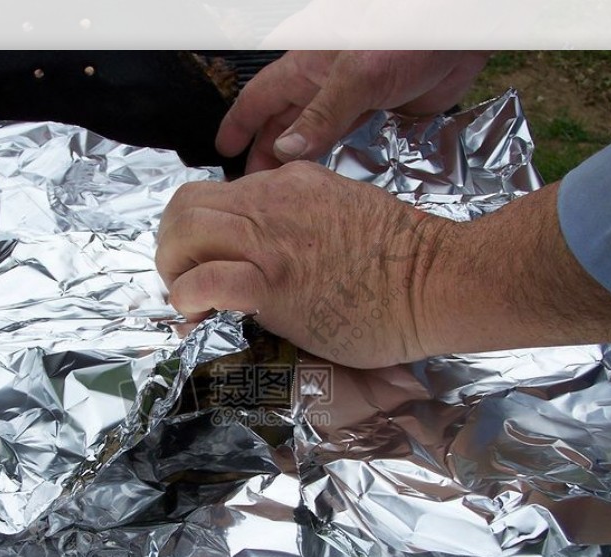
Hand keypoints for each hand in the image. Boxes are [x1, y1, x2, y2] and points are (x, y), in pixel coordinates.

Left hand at [156, 161, 438, 367]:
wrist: (439, 279)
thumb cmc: (406, 261)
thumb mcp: (346, 213)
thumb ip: (307, 220)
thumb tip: (284, 250)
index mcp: (289, 184)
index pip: (217, 193)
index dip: (200, 232)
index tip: (205, 263)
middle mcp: (271, 200)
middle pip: (186, 204)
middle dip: (172, 246)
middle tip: (184, 281)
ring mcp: (271, 239)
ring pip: (184, 232)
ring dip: (172, 270)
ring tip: (188, 302)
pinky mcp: (274, 282)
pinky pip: (204, 280)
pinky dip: (186, 299)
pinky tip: (197, 318)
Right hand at [216, 50, 490, 173]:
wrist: (462, 34)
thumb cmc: (406, 36)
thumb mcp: (357, 76)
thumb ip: (321, 116)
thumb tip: (284, 152)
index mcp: (305, 66)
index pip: (258, 99)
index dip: (239, 125)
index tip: (223, 154)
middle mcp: (322, 84)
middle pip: (282, 123)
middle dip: (265, 154)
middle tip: (252, 192)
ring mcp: (351, 99)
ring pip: (312, 136)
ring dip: (298, 164)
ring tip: (283, 195)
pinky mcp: (379, 114)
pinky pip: (347, 142)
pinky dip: (331, 163)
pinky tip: (324, 184)